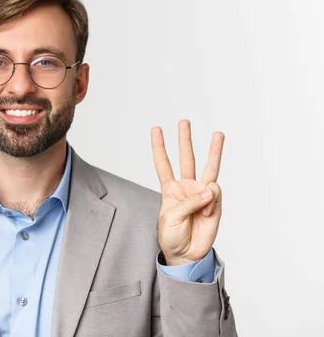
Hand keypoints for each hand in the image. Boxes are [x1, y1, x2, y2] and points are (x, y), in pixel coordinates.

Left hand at [151, 119, 224, 265]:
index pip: (163, 163)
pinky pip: (215, 194)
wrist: (186, 254)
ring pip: (208, 168)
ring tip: (218, 134)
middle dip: (185, 140)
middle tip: (184, 121)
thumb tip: (210, 189)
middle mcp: (186, 187)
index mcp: (170, 189)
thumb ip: (189, 202)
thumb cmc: (172, 235)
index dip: (159, 147)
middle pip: (186, 159)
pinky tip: (207, 208)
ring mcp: (201, 194)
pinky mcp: (214, 204)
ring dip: (213, 151)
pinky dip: (211, 199)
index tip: (156, 129)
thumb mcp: (171, 218)